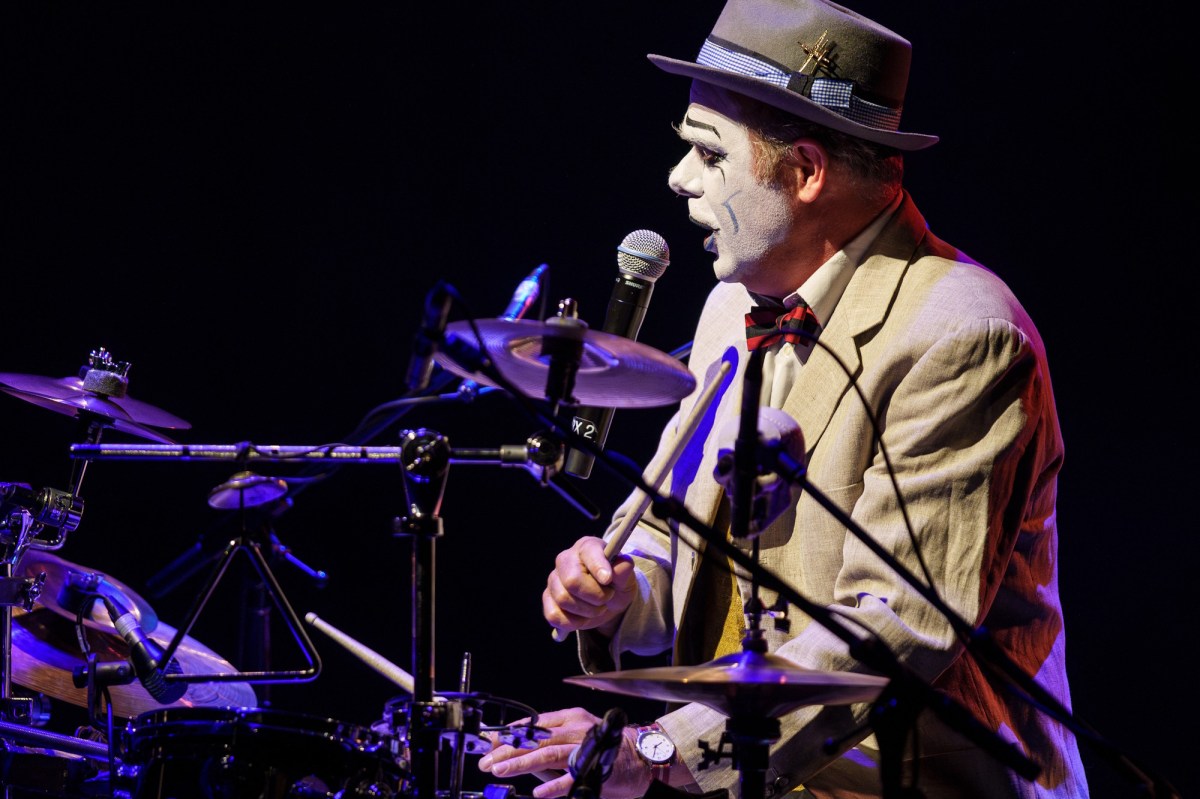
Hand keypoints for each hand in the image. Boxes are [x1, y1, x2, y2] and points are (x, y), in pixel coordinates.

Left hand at [478, 707, 648, 798]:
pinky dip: (554, 786)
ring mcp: (586, 747)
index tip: (487, 744)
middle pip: (535, 739)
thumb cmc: (605, 749)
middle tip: (486, 762)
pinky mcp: (597, 768)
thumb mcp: (574, 739)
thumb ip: (548, 745)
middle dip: (507, 751)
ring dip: (522, 763)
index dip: (508, 734)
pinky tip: (538, 793)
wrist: (643, 756)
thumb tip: (514, 752)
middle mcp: (576, 728)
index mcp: (569, 718)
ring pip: (548, 753)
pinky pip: (572, 777)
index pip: (531, 724)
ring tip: (500, 770)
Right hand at [543, 536, 635, 636]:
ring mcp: (553, 579)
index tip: (607, 580)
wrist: (608, 603)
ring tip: (598, 607)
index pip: (588, 552)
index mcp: (587, 547)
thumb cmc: (616, 584)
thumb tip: (622, 564)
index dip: (598, 567)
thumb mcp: (626, 578)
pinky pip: (554, 615)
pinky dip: (573, 622)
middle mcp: (566, 559)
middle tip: (607, 597)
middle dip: (595, 596)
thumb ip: (624, 570)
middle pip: (572, 580)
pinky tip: (583, 617)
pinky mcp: (548, 599)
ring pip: (563, 599)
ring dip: (587, 611)